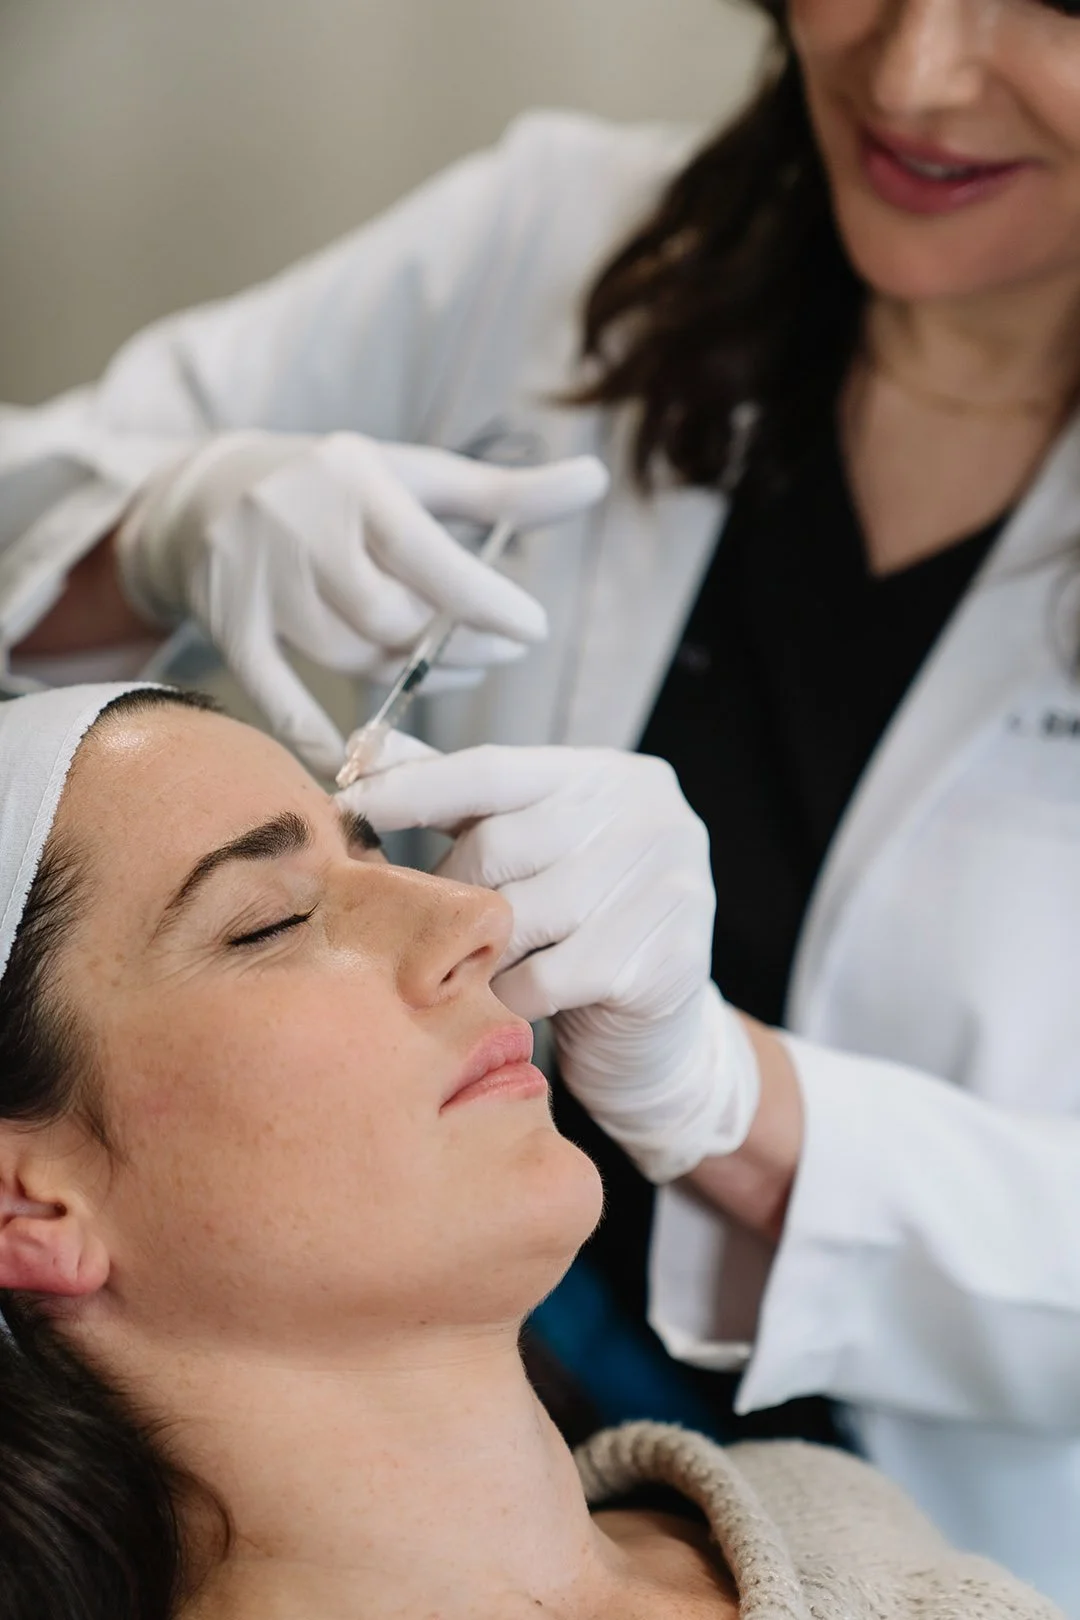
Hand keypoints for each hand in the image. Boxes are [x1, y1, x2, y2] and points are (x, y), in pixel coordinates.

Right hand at [115, 432, 607, 773]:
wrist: (199, 498)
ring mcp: (258, 582)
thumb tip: (596, 477)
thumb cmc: (337, 488)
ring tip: (443, 668)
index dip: (484, 602)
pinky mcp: (229, 629)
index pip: (427, 554)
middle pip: (390, 618)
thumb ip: (505, 492)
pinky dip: (318, 731)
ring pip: (348, 657)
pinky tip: (360, 753)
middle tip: (495, 652)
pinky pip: (279, 695)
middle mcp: (301, 527)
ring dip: (404, 677)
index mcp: (355, 480)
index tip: (531, 631)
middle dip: (450, 645)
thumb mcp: (413, 477)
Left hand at [340, 739, 759, 1183]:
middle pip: (499, 846)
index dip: (414, 788)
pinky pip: (548, 979)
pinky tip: (514, 999)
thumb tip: (366, 749)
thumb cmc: (579, 925)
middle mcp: (645, 815)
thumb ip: (459, 797)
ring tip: (471, 965)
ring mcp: (666, 883)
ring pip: (520, 917)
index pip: (492, 770)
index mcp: (604, 776)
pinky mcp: (667, 957)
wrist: (658, 1027)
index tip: (349, 804)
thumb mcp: (530, 844)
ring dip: (480, 951)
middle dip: (449, 892)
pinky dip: (514, 996)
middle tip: (430, 928)